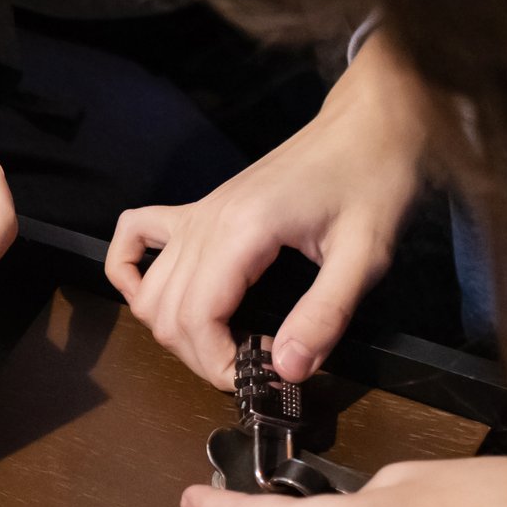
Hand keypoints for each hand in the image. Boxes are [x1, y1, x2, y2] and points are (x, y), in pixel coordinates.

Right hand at [108, 32, 430, 387]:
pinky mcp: (201, 208)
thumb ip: (325, 315)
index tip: (259, 379)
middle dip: (201, 357)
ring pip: (150, 290)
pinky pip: (136, 237)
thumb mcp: (366, 256)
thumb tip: (286, 370)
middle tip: (251, 370)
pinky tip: (160, 297)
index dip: (218, 364)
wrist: (368, 127)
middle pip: (168, 312)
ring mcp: (198, 212)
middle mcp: (206, 220)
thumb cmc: (374, 182)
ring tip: (226, 346)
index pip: (197, 317)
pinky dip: (132, 272)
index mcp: (242, 231)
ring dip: (175, 332)